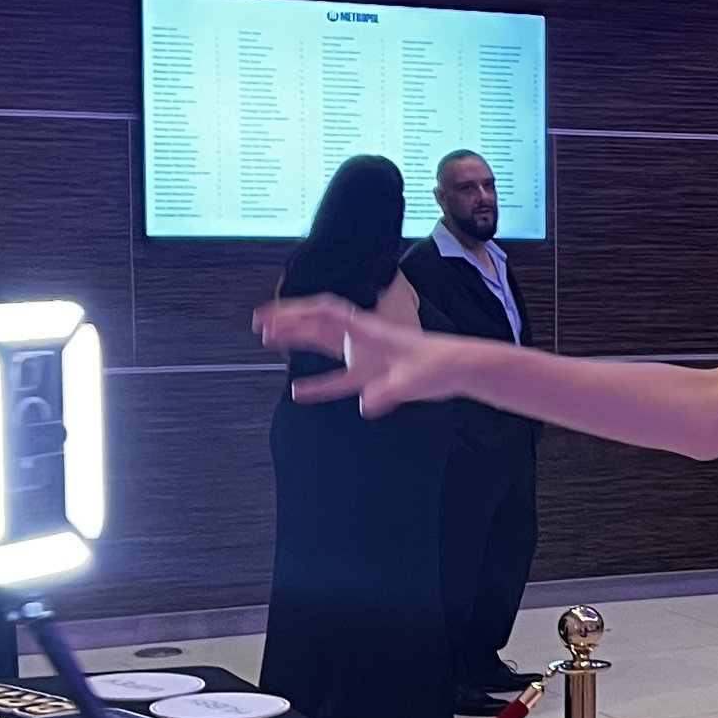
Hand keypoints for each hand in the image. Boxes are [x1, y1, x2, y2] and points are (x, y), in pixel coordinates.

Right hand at [253, 295, 457, 414]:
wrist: (459, 367)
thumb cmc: (439, 364)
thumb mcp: (412, 379)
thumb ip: (388, 391)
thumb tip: (366, 404)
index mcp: (367, 330)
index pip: (323, 313)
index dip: (294, 312)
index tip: (269, 316)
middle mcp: (362, 337)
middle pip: (316, 324)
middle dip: (286, 322)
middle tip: (258, 325)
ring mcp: (365, 354)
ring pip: (322, 343)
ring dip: (297, 341)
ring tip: (269, 341)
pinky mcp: (372, 373)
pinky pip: (338, 377)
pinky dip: (318, 383)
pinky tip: (300, 391)